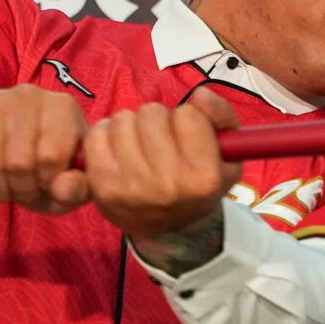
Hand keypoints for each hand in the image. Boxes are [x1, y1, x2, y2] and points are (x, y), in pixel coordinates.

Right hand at [0, 85, 87, 213]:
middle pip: (18, 161)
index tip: (44, 188)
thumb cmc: (52, 165)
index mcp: (64, 108)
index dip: (45, 185)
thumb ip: (77, 188)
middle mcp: (31, 94)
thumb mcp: (72, 182)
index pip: (50, 157)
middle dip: (19, 189)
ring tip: (4, 186)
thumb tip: (62, 188)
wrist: (21, 143)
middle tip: (21, 192)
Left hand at [83, 88, 241, 273]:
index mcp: (204, 178)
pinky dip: (105, 135)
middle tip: (160, 142)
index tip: (187, 138)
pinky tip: (118, 150)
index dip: (188, 119)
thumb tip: (200, 94)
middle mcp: (169, 185)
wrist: (170, 228)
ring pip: (122, 120)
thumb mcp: (228, 154)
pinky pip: (96, 136)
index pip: (188, 114)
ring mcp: (132, 188)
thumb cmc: (199, 182)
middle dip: (157, 121)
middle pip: (151, 114)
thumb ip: (222, 116)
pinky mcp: (102, 187)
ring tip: (139, 146)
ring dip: (131, 126)